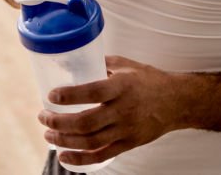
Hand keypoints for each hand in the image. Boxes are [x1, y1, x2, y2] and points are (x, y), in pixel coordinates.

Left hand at [38, 56, 184, 166]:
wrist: (177, 102)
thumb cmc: (150, 80)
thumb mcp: (128, 65)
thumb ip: (103, 64)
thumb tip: (77, 62)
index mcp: (123, 86)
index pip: (93, 91)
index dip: (70, 95)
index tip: (51, 95)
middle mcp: (124, 110)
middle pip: (86, 122)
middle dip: (59, 122)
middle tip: (43, 117)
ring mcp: (126, 130)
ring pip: (90, 141)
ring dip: (64, 140)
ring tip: (49, 134)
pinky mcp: (129, 144)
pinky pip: (101, 155)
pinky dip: (80, 159)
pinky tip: (63, 156)